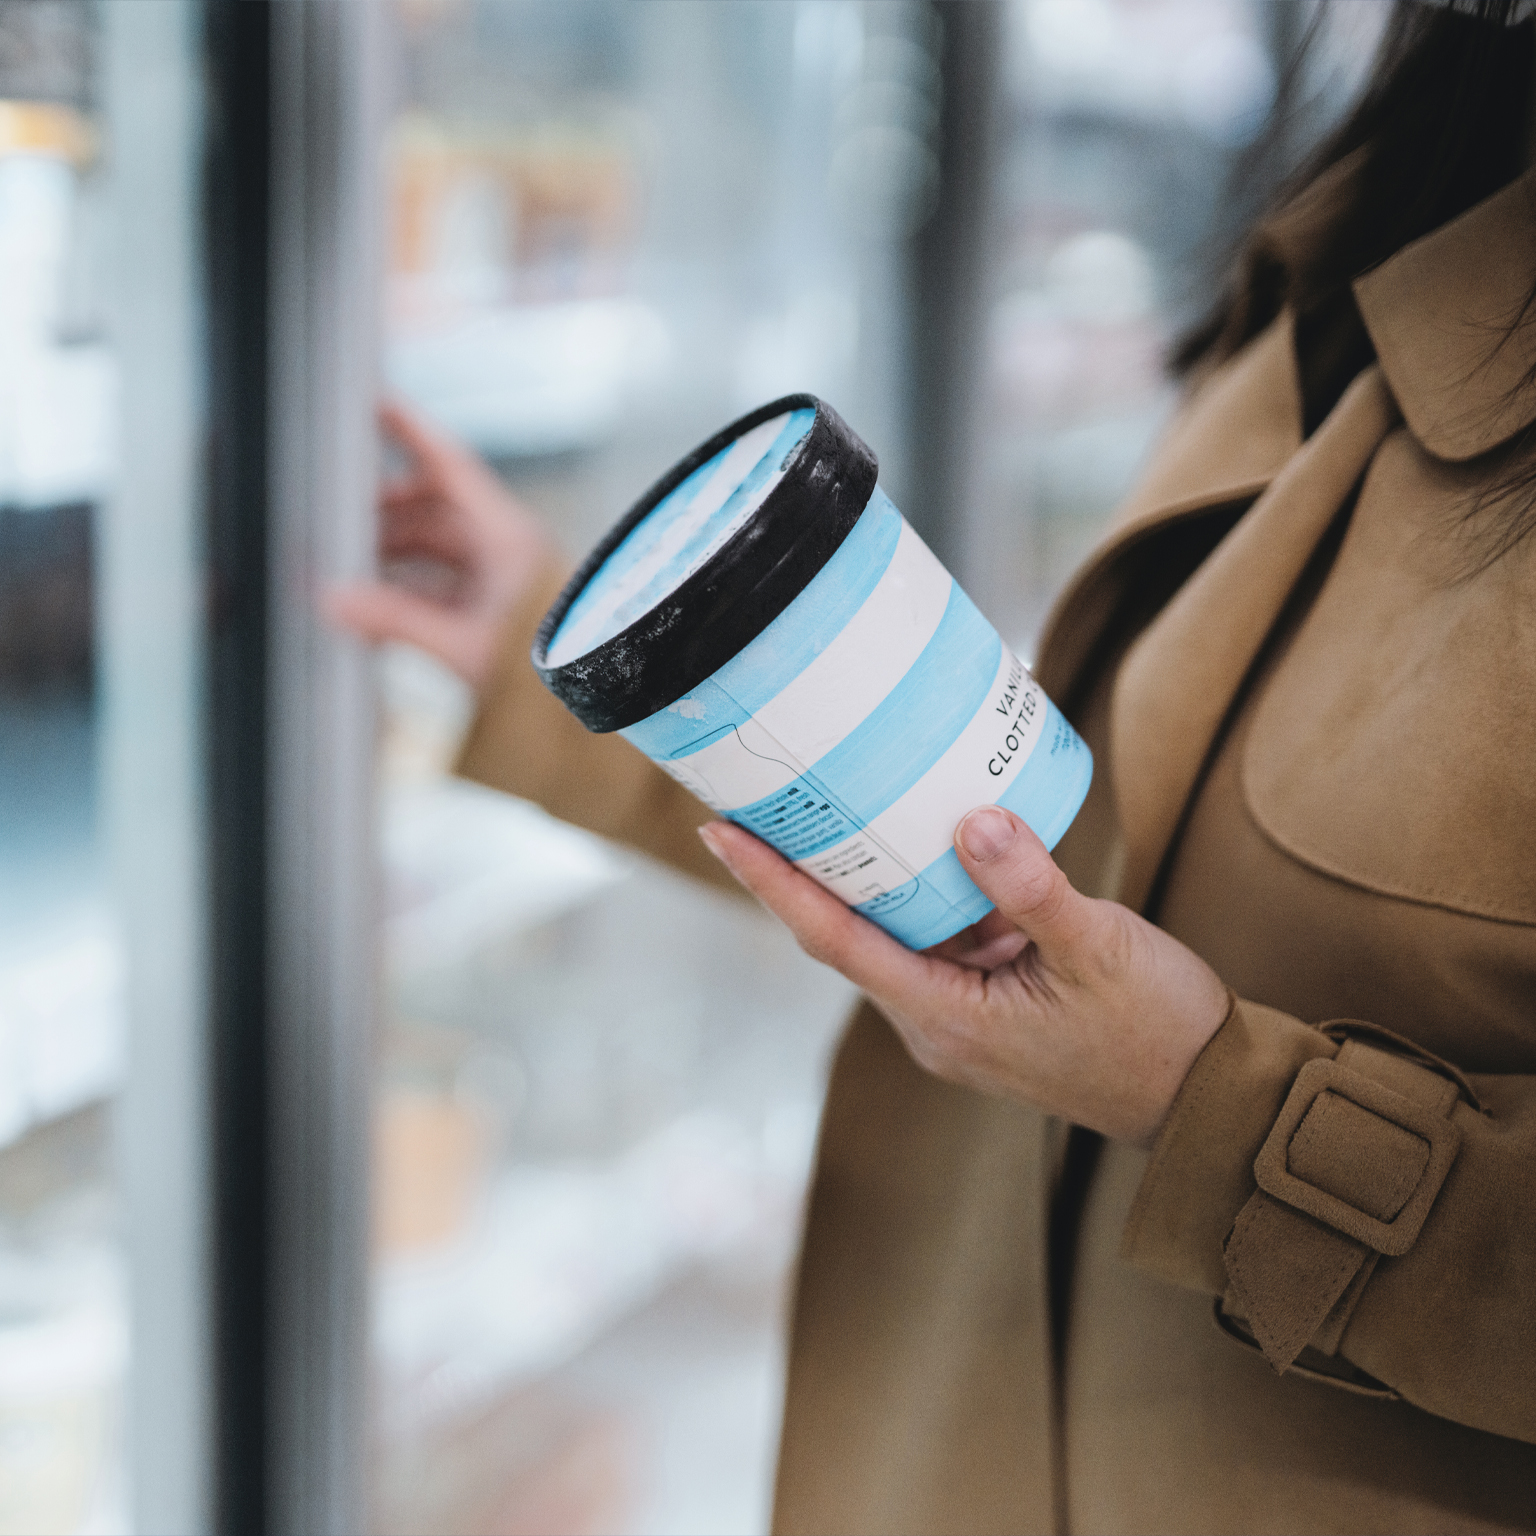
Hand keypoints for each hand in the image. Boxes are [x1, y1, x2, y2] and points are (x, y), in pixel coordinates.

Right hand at [324, 400, 555, 690]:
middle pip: (435, 510)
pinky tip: (375, 611)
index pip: (450, 466)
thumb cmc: (552, 673)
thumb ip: (396, 622)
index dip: (410, 431)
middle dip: (384, 514)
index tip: (374, 402)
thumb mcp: (466, 646)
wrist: (597, 702)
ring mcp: (504, 580)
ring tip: (346, 571)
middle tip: (337, 518)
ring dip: (392, 558)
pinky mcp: (499, 612)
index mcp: (509, 537)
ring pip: (436, 550)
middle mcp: (508, 549)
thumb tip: (334, 601)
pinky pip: (444, 588)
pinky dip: (408, 594)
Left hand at [698, 806, 1230, 1146]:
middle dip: (797, 871)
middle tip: (759, 795)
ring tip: (828, 800)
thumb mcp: (1098, 948)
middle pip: (845, 935)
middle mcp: (934, 1025)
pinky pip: (935, 939)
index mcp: (946, 1020)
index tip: (722, 831)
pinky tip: (925, 836)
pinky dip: (923, 890)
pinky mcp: (984, 1005)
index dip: (773, 885)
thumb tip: (972, 820)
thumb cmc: (1156, 1032)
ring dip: (863, 875)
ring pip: (890, 935)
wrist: (1204, 1098)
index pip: (835, 941)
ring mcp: (957, 1018)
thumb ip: (1030, 885)